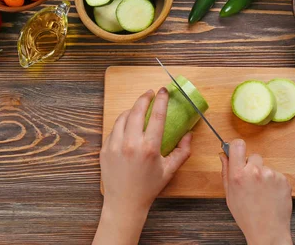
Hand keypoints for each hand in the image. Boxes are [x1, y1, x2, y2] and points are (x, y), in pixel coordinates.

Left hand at [93, 88, 191, 244]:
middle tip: (150, 93)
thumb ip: (183, 151)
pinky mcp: (105, 149)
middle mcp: (131, 144)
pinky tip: (128, 122)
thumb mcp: (169, 170)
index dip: (161, 100)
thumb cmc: (149, 187)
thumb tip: (189, 134)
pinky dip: (121, 122)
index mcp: (149, 148)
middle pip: (136, 111)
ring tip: (139, 107)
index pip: (156, 116)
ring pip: (122, 117)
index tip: (163, 91)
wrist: (124, 203)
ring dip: (131, 109)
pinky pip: (114, 128)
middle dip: (144, 98)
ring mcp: (115, 146)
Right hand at [220, 139, 292, 244]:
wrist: (268, 231)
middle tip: (251, 182)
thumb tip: (223, 155)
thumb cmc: (247, 216)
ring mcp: (271, 175)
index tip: (237, 151)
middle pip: (254, 156)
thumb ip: (226, 172)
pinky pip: (276, 175)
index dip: (237, 147)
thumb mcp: (230, 195)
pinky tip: (271, 195)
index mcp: (238, 175)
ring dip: (264, 176)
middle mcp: (255, 172)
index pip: (238, 145)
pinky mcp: (283, 179)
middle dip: (252, 166)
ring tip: (262, 193)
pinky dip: (274, 183)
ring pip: (266, 167)